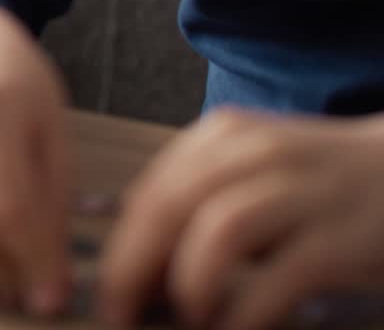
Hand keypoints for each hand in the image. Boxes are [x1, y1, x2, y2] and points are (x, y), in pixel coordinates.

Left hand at [102, 109, 383, 329]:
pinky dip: (244, 311)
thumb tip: (131, 263)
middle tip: (121, 316)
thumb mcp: (250, 174)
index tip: (106, 295)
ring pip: (217, 232)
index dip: (119, 250)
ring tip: (188, 319)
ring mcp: (303, 191)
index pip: (148, 194)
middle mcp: (257, 153)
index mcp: (222, 138)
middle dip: (132, 270)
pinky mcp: (342, 236)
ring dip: (189, 285)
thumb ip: (195, 202)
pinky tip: (231, 329)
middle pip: (168, 209)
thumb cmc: (317, 186)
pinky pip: (277, 277)